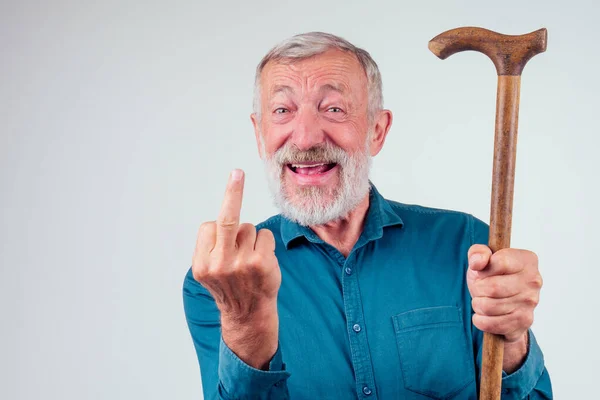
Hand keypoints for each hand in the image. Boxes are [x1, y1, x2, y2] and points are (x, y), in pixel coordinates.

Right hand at [192, 169, 280, 368]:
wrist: (247, 315)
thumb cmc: (230, 286)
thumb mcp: (209, 271)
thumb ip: (212, 247)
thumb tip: (222, 216)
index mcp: (202, 264)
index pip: (209, 227)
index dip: (218, 227)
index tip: (224, 209)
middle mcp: (219, 264)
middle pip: (226, 219)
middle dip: (232, 193)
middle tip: (236, 173)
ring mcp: (242, 264)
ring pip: (249, 228)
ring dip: (251, 238)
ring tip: (249, 261)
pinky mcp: (262, 264)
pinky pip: (265, 236)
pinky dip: (265, 244)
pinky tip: (262, 262)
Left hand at [466, 245, 542, 342]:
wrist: (502, 303)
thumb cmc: (492, 276)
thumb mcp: (482, 259)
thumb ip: (477, 253)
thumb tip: (477, 262)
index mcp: (527, 260)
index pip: (500, 262)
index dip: (483, 269)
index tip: (482, 272)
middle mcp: (533, 281)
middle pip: (492, 287)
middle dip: (477, 289)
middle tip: (479, 288)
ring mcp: (531, 303)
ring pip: (489, 307)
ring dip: (478, 304)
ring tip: (483, 300)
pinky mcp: (524, 321)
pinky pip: (491, 324)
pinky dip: (480, 320)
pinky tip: (484, 314)